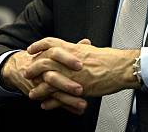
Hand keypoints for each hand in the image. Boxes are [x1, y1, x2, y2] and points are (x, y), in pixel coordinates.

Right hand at [0, 44, 87, 114]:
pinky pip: (53, 102)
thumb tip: (86, 42)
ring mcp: (40, 84)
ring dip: (68, 99)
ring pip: (53, 93)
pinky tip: (77, 110)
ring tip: (82, 104)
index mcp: (47, 55)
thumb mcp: (54, 50)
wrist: (20, 67)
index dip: (67, 59)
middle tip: (80, 89)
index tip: (80, 65)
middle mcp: (42, 70)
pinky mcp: (40, 94)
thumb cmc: (42, 57)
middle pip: (52, 76)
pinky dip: (67, 107)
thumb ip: (71, 48)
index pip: (55, 54)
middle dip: (66, 84)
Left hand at [25, 37, 140, 97]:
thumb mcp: (92, 50)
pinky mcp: (77, 87)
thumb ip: (81, 50)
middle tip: (27, 72)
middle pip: (44, 61)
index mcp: (74, 48)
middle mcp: (70, 60)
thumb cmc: (110, 59)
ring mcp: (72, 74)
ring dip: (38, 88)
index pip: (50, 42)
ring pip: (48, 80)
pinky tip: (46, 104)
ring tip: (32, 93)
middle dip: (33, 68)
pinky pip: (59, 95)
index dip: (39, 45)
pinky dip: (50, 101)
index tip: (31, 49)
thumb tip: (78, 47)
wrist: (121, 67)